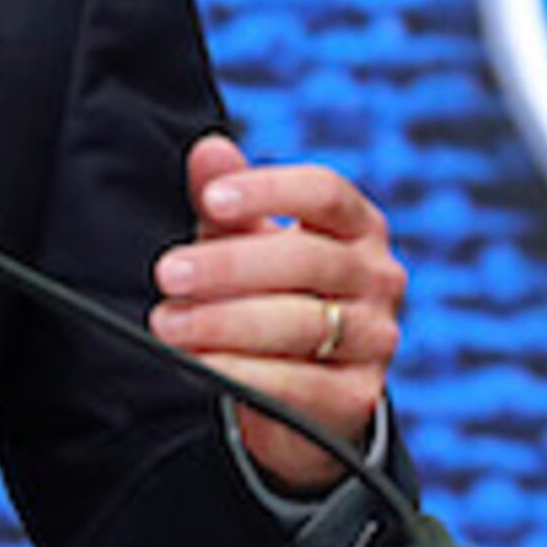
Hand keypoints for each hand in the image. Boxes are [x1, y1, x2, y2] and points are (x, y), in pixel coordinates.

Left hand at [145, 131, 402, 493]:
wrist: (303, 390)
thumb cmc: (273, 295)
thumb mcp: (248, 241)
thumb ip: (228, 199)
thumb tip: (208, 150)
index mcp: (358, 226)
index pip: (324, 192)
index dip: (270, 190)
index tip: (211, 199)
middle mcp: (378, 276)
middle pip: (306, 259)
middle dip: (228, 266)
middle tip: (168, 274)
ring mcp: (376, 337)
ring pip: (302, 323)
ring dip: (225, 322)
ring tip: (167, 324)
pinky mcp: (357, 395)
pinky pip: (298, 383)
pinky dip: (243, 373)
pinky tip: (200, 366)